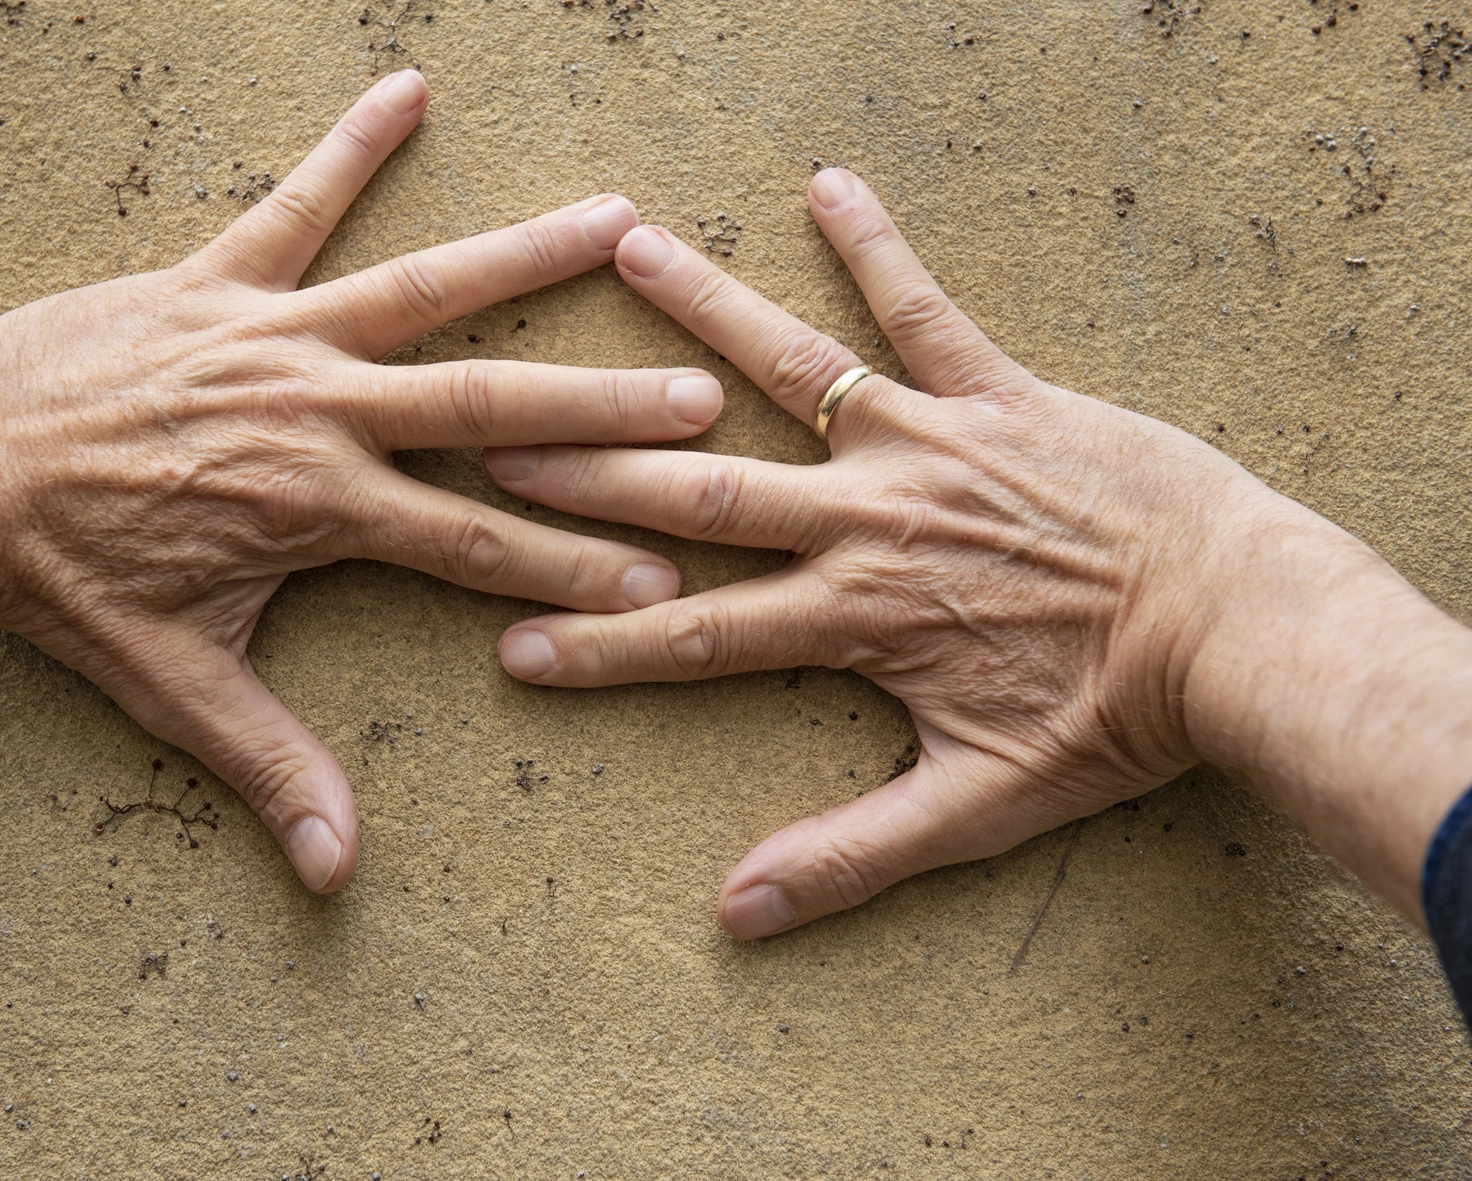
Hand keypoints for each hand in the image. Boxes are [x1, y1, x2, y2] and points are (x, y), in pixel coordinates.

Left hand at [0, 71, 723, 893]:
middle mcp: (315, 411)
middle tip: (698, 397)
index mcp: (318, 509)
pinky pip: (291, 207)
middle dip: (601, 409)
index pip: (476, 544)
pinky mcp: (209, 282)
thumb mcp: (170, 680)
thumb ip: (266, 764)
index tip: (665, 572)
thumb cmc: (54, 582)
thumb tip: (336, 870)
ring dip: (524, 257)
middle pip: (487, 406)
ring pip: (421, 292)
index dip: (576, 565)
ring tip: (616, 221)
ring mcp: (267, 336)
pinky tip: (406, 90)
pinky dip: (349, 149)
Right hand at [484, 167, 1471, 937]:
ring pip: (789, 371)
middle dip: (593, 472)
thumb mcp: (980, 805)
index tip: (513, 643)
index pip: (696, 636)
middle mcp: (869, 519)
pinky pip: (923, 313)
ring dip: (698, 313)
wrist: (1244, 629)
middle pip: (703, 493)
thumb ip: (851, 855)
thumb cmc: (1120, 720)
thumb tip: (736, 912)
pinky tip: (828, 186)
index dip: (599, 645)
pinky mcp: (998, 397)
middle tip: (500, 439)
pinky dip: (875, 248)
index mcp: (856, 618)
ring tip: (621, 248)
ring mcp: (929, 446)